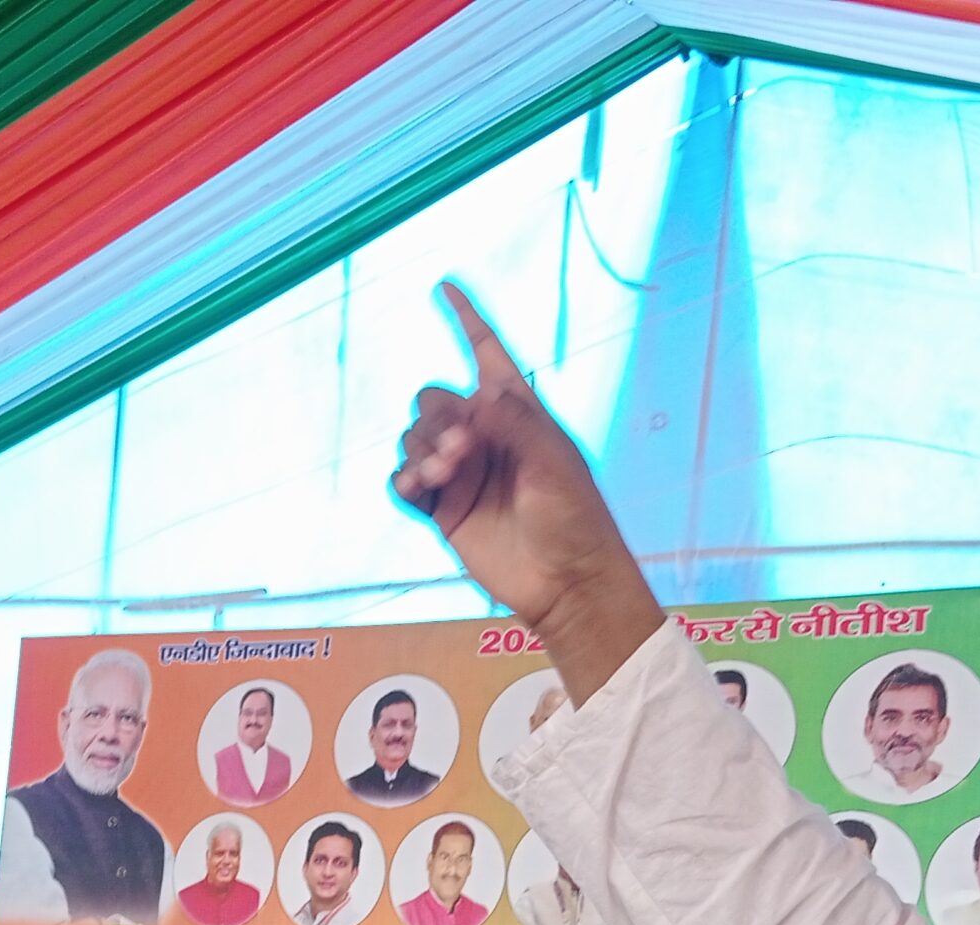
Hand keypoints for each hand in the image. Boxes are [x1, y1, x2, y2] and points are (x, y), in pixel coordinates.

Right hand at [392, 283, 662, 702]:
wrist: (566, 582)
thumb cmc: (575, 518)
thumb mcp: (554, 462)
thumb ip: (513, 423)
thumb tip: (475, 395)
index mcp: (517, 413)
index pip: (487, 353)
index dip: (467, 319)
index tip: (445, 286)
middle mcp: (484, 437)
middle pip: (434, 401)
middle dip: (437, 419)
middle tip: (460, 452)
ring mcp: (461, 474)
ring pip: (414, 440)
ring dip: (420, 452)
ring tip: (444, 477)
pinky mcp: (443, 512)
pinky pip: (405, 484)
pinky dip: (404, 481)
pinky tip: (416, 488)